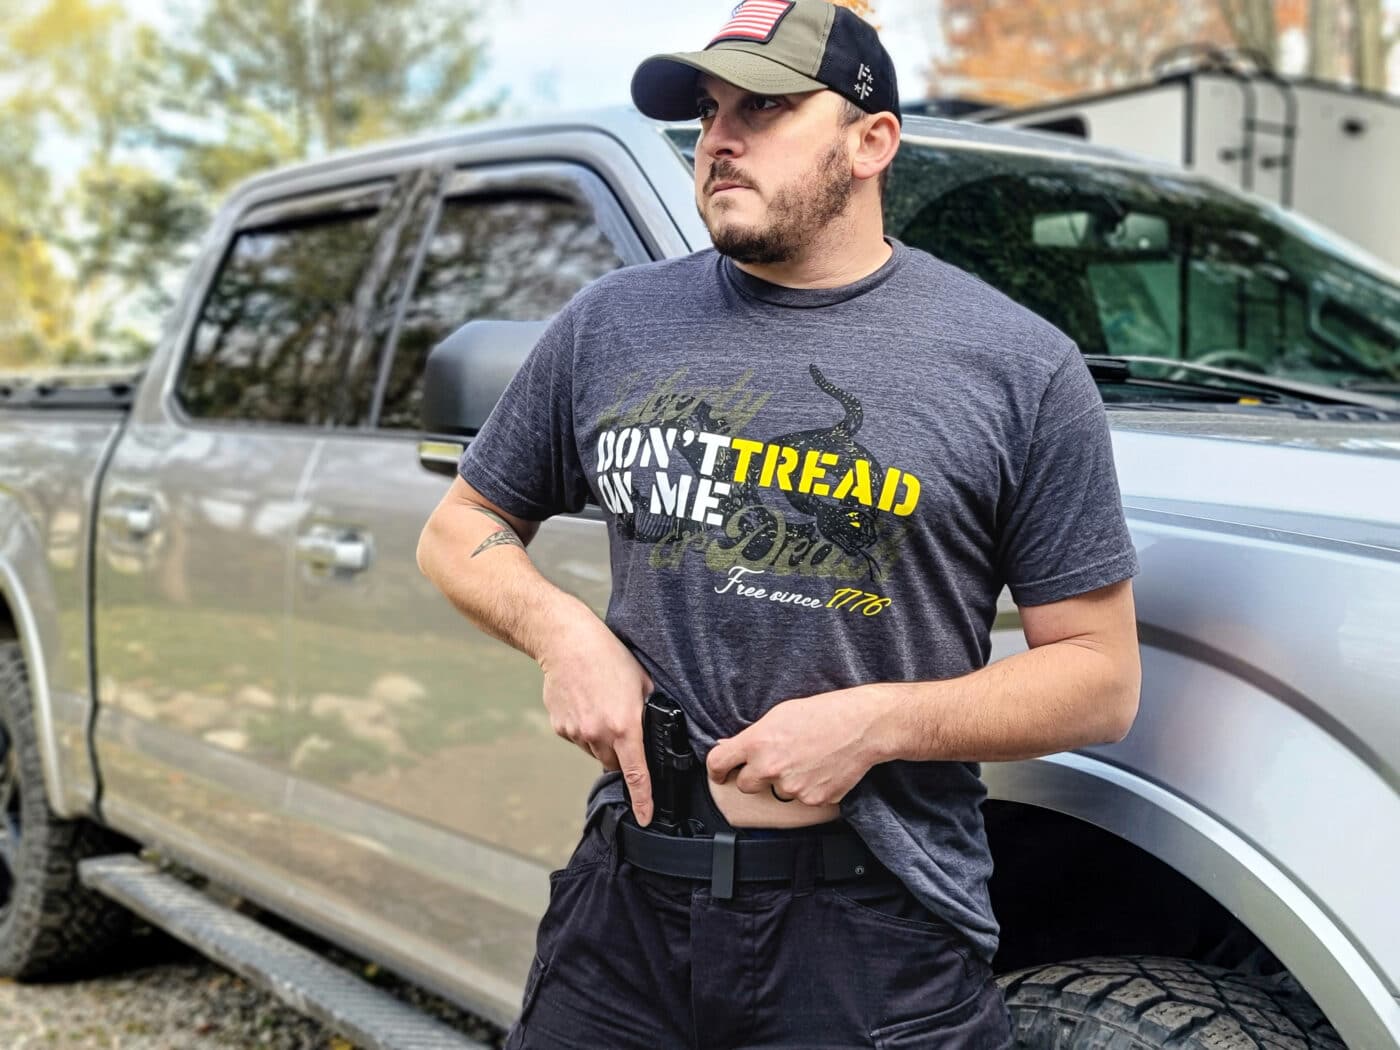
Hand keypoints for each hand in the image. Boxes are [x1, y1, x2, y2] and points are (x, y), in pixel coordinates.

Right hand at [537, 614, 655, 825]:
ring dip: (602, 740)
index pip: (637, 773)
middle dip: (621, 753)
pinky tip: (585, 703)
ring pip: (595, 751)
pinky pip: (578, 739)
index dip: (643, 800)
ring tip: (601, 706)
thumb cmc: (608, 656)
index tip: (646, 817)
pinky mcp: (561, 727)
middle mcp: (598, 734)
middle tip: (622, 726)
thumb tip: (659, 727)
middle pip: (614, 763)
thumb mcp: (642, 681)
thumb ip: (650, 710)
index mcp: (624, 725)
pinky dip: (584, 729)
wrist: (566, 642)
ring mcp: (576, 733)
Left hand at [706, 686, 890, 806]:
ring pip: (777, 792)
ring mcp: (791, 787)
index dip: (716, 771)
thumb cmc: (823, 713)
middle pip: (745, 785)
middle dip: (755, 776)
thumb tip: (730, 746)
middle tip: (776, 761)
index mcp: (757, 742)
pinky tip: (821, 769)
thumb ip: (753, 735)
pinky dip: (809, 788)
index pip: (718, 763)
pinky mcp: (812, 800)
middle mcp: (770, 767)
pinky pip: (802, 798)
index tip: (720, 775)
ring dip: (786, 781)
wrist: (862, 726)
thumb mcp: (780, 714)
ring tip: (807, 759)